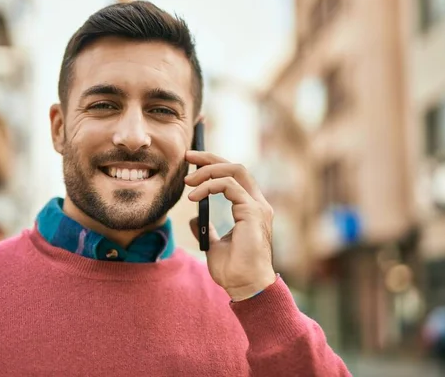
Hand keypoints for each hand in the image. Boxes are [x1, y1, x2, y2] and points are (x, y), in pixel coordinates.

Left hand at [184, 150, 276, 300]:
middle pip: (236, 166)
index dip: (213, 165)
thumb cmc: (234, 271)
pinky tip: (193, 197)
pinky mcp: (253, 211)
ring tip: (187, 182)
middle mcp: (257, 204)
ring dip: (207, 171)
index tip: (191, 163)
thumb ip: (208, 229)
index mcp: (250, 209)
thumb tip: (194, 220)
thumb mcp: (214, 245)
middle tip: (187, 156)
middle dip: (210, 157)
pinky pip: (229, 186)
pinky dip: (209, 186)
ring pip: (234, 170)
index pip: (234, 176)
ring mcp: (257, 206)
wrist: (245, 287)